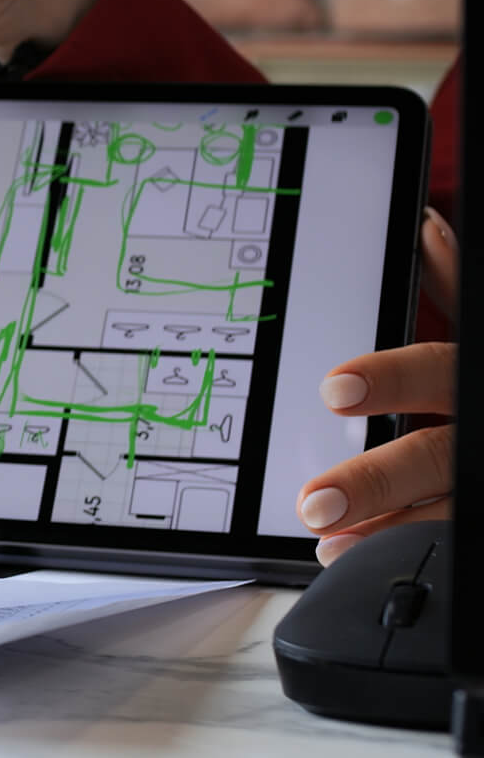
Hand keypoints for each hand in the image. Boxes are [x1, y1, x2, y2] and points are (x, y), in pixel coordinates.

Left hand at [297, 207, 457, 564]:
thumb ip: (456, 285)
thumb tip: (423, 225)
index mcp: (480, 372)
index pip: (437, 370)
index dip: (389, 379)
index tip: (333, 387)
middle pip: (437, 458)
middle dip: (374, 482)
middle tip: (314, 502)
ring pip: (445, 511)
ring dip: (382, 529)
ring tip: (325, 538)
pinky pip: (453, 535)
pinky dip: (408, 548)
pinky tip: (358, 554)